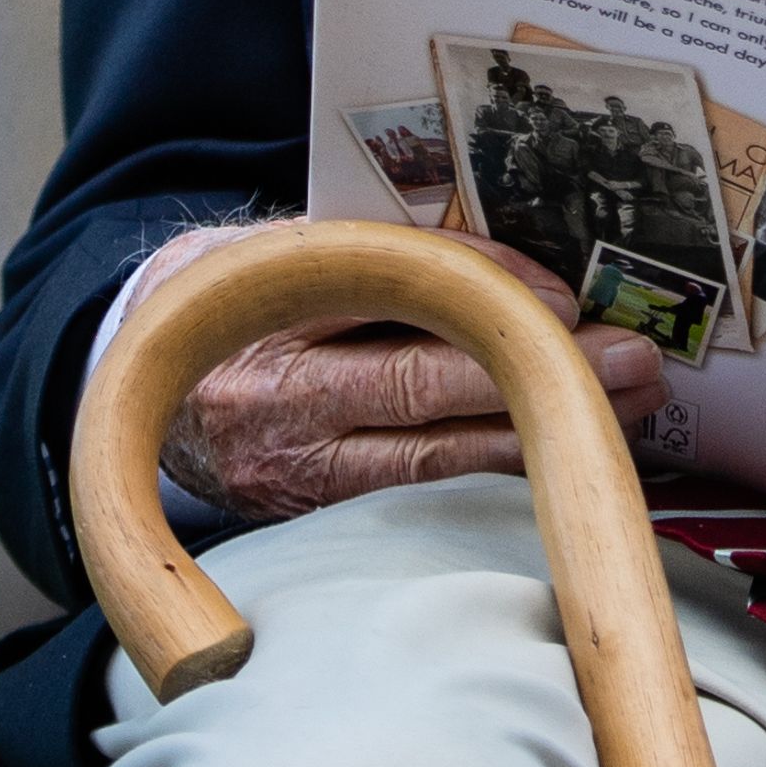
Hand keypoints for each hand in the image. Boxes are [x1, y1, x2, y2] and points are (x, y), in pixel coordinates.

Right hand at [127, 225, 669, 520]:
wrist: (131, 376)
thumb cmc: (229, 290)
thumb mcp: (283, 245)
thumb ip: (381, 251)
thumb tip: (509, 274)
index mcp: (265, 321)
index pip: (391, 312)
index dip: (485, 304)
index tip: (564, 303)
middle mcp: (275, 412)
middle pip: (423, 400)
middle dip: (540, 381)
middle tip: (634, 362)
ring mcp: (291, 477)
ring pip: (433, 466)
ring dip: (539, 438)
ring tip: (626, 410)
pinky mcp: (308, 521)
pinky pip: (417, 502)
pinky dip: (494, 477)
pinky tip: (560, 456)